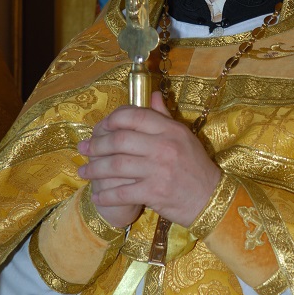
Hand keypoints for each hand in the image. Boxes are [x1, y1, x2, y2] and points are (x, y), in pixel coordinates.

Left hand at [77, 92, 220, 228]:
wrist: (210, 198)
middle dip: (96, 145)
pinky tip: (97, 196)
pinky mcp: (154, 192)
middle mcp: (164, 147)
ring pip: (116, 166)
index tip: (100, 127)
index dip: (112, 119)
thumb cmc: (196, 167)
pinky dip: (106, 195)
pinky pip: (122, 192)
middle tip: (83, 149)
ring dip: (95, 169)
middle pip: (119, 141)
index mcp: (171, 130)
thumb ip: (165, 117)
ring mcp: (159, 170)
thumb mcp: (185, 137)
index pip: (135, 116)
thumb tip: (154, 95)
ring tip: (83, 171)